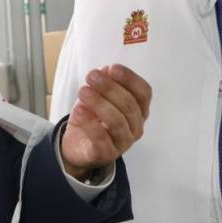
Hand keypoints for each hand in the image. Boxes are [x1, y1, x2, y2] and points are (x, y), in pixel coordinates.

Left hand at [60, 64, 151, 180]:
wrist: (77, 144)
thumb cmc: (93, 117)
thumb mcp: (97, 95)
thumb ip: (104, 81)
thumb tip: (106, 70)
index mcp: (139, 110)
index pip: (144, 93)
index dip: (130, 79)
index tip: (112, 68)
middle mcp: (136, 127)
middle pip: (129, 105)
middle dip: (109, 88)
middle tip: (91, 76)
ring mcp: (123, 142)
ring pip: (117, 121)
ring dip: (99, 103)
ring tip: (83, 91)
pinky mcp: (106, 154)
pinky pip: (101, 138)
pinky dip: (89, 122)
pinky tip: (79, 110)